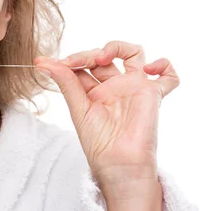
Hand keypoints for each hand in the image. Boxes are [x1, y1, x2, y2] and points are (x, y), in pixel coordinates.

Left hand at [34, 41, 178, 210]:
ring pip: (133, 54)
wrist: (117, 164)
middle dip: (86, 54)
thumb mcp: (77, 108)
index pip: (82, 65)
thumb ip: (65, 82)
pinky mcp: (152, 94)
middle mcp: (114, 86)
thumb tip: (42, 62)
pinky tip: (148, 68)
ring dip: (117, 46)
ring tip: (102, 57)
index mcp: (93, 90)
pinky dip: (164, 65)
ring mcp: (134, 88)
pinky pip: (169, 76)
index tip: (52, 62)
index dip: (69, 59)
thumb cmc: (98, 143)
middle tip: (72, 62)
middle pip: (103, 56)